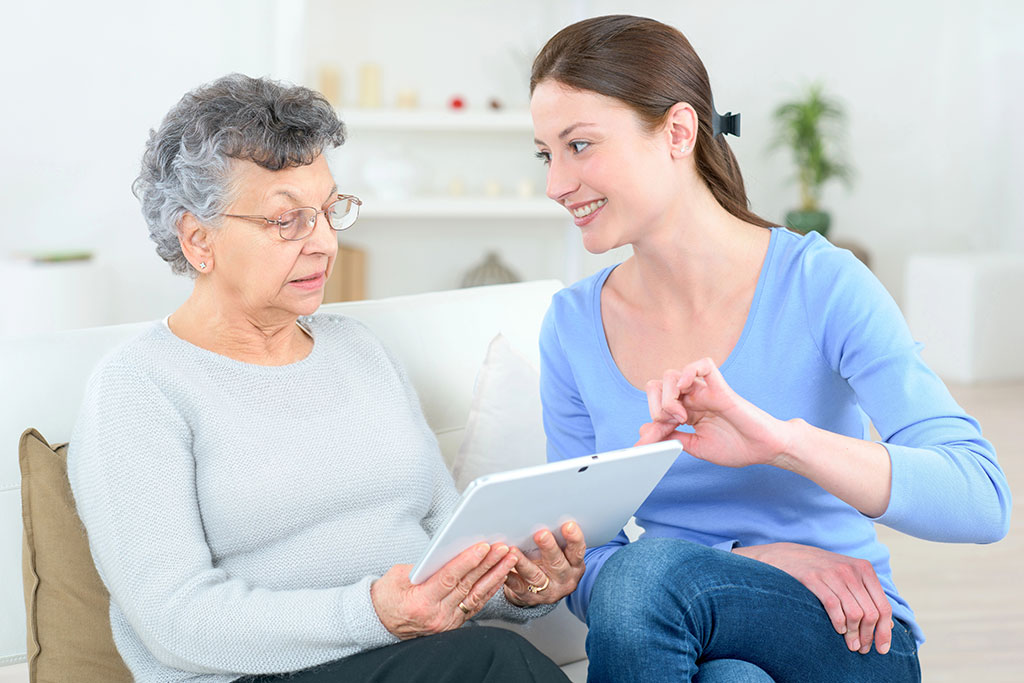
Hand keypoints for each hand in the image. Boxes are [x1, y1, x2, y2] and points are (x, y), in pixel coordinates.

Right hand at [371, 542, 517, 638]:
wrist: (380, 623)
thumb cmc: (387, 596)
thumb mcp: (398, 576)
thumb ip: (424, 566)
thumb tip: (449, 552)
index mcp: (421, 602)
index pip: (449, 578)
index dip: (468, 562)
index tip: (483, 547)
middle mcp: (436, 616)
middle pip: (467, 586)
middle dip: (488, 565)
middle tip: (502, 548)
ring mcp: (446, 623)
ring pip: (476, 597)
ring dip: (495, 576)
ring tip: (509, 559)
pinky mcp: (453, 625)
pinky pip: (475, 606)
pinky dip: (489, 590)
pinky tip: (500, 576)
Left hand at [503, 521, 585, 606]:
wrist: (543, 591)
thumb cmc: (551, 562)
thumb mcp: (561, 552)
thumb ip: (557, 538)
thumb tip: (545, 512)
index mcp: (575, 565)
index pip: (577, 551)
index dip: (574, 539)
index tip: (568, 525)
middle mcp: (565, 579)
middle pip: (557, 564)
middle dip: (549, 548)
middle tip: (541, 534)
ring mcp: (548, 590)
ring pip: (536, 576)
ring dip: (524, 563)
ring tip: (513, 550)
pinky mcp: (530, 597)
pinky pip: (518, 587)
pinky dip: (510, 577)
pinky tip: (503, 568)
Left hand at [635, 358, 790, 467]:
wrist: (764, 450)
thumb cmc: (736, 447)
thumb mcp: (696, 447)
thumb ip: (672, 438)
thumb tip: (644, 434)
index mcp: (686, 412)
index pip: (656, 405)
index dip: (650, 423)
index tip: (646, 443)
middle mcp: (693, 398)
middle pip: (659, 385)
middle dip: (655, 405)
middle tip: (669, 424)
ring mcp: (706, 391)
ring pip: (674, 375)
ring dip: (668, 396)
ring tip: (680, 416)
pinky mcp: (721, 388)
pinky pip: (703, 365)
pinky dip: (690, 371)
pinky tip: (686, 387)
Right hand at [734, 542, 893, 654]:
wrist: (786, 555)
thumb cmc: (820, 570)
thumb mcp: (847, 576)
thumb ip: (867, 595)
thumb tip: (889, 626)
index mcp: (864, 569)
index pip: (883, 606)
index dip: (885, 631)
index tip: (881, 649)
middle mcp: (851, 570)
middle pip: (870, 613)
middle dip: (868, 636)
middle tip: (861, 649)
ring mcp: (832, 573)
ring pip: (854, 613)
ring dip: (854, 635)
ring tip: (850, 644)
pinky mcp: (813, 578)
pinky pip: (834, 607)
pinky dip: (838, 623)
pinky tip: (837, 630)